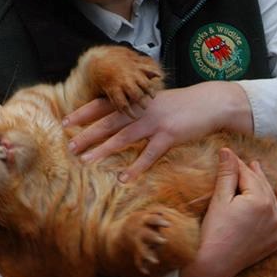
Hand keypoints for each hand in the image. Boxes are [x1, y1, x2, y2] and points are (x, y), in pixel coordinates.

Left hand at [63, 81, 253, 177]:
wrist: (211, 102)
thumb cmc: (183, 104)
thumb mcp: (157, 100)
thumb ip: (137, 106)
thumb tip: (118, 118)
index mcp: (137, 98)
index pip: (105, 103)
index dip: (84, 112)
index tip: (66, 122)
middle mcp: (142, 108)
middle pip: (109, 121)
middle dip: (88, 134)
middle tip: (70, 146)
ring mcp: (155, 121)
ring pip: (124, 137)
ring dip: (103, 150)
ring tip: (86, 162)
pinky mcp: (170, 135)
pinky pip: (149, 154)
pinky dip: (136, 167)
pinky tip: (123, 178)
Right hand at [179, 147, 276, 276]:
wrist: (213, 264)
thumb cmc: (213, 231)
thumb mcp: (220, 199)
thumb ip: (227, 174)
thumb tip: (227, 150)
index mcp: (260, 200)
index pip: (247, 176)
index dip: (236, 164)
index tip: (229, 155)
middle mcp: (273, 213)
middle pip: (261, 185)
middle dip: (251, 172)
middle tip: (242, 160)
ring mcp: (276, 227)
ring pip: (272, 198)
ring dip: (265, 184)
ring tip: (258, 169)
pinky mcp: (275, 240)